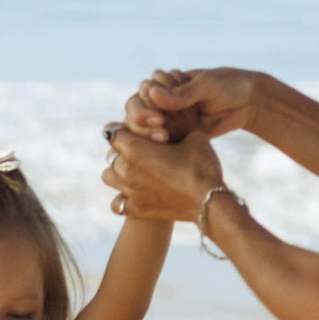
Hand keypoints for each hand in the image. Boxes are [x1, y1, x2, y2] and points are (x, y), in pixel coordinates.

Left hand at [101, 122, 223, 227]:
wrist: (209, 201)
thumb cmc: (202, 164)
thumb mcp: (193, 135)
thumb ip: (176, 122)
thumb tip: (172, 110)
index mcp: (135, 148)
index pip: (113, 131)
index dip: (125, 129)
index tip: (136, 131)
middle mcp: (125, 170)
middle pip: (112, 154)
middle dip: (124, 151)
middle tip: (143, 152)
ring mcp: (128, 192)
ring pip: (109, 176)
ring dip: (119, 172)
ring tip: (136, 171)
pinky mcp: (136, 209)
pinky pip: (116, 204)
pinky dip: (123, 198)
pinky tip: (137, 194)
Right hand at [122, 65, 259, 143]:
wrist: (247, 102)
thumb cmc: (227, 87)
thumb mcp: (206, 87)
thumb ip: (181, 93)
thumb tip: (152, 94)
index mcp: (163, 84)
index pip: (140, 96)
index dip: (143, 109)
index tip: (158, 119)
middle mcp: (159, 103)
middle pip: (135, 116)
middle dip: (143, 126)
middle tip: (162, 135)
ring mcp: (167, 121)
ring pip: (144, 132)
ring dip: (148, 139)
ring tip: (167, 142)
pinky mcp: (176, 138)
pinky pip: (160, 146)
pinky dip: (160, 150)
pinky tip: (170, 154)